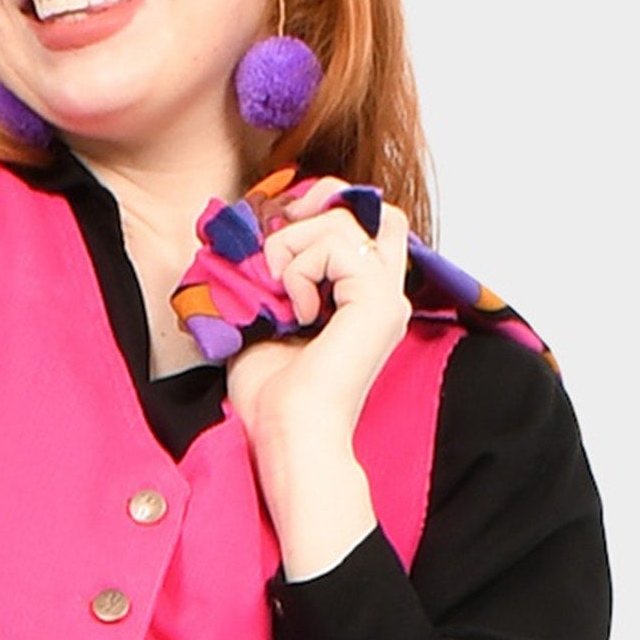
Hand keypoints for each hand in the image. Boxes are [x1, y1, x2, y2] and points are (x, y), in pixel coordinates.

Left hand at [224, 175, 411, 450]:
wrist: (287, 435)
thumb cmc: (274, 398)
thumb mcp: (264, 323)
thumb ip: (270, 282)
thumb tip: (252, 243)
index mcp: (365, 303)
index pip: (367, 228)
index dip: (325, 211)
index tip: (280, 231)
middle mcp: (385, 296)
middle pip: (371, 212)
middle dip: (319, 205)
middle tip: (280, 233)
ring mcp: (387, 298)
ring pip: (345, 220)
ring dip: (293, 244)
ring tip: (281, 292)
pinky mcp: (378, 302)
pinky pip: (335, 244)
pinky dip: (300, 267)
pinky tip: (296, 310)